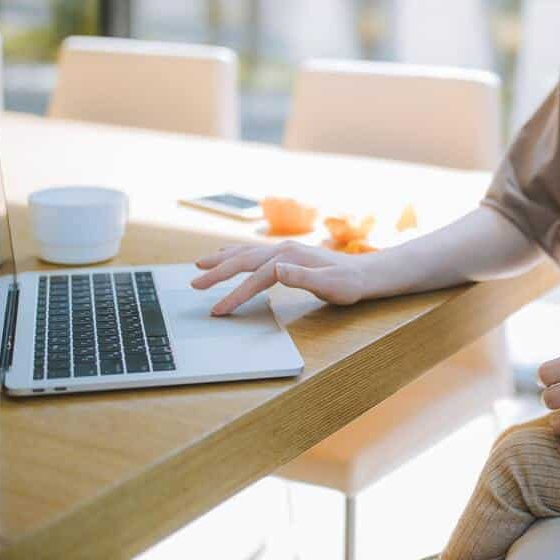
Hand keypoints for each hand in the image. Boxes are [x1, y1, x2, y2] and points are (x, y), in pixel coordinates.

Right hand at [191, 241, 367, 313]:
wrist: (364, 274)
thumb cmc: (348, 284)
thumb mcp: (330, 285)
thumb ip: (302, 277)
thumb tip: (276, 269)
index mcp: (290, 258)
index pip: (255, 277)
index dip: (235, 294)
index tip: (218, 310)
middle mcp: (283, 250)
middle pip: (243, 260)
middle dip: (217, 272)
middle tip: (195, 285)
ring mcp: (284, 250)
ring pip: (245, 253)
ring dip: (222, 260)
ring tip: (200, 265)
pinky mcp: (286, 254)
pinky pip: (253, 253)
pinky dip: (235, 255)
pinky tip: (227, 256)